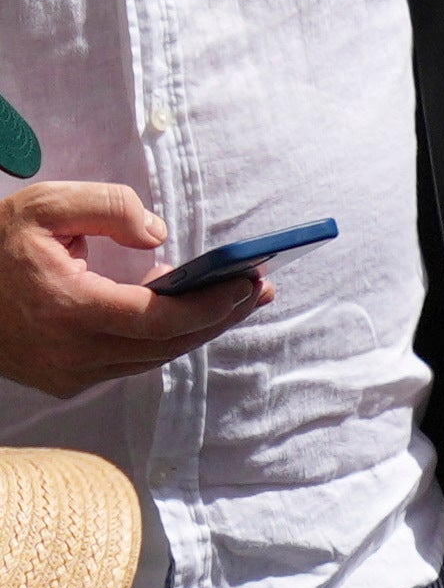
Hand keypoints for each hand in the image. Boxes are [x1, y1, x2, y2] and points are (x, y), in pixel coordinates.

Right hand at [0, 183, 268, 397]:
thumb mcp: (42, 206)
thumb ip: (106, 208)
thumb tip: (159, 235)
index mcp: (67, 308)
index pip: (160, 318)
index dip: (211, 304)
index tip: (249, 281)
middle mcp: (72, 352)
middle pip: (168, 343)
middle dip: (218, 315)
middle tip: (257, 288)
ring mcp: (68, 374)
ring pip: (151, 356)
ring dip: (193, 328)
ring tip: (229, 297)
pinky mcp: (65, 382)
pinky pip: (127, 361)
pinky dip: (157, 338)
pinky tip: (176, 312)